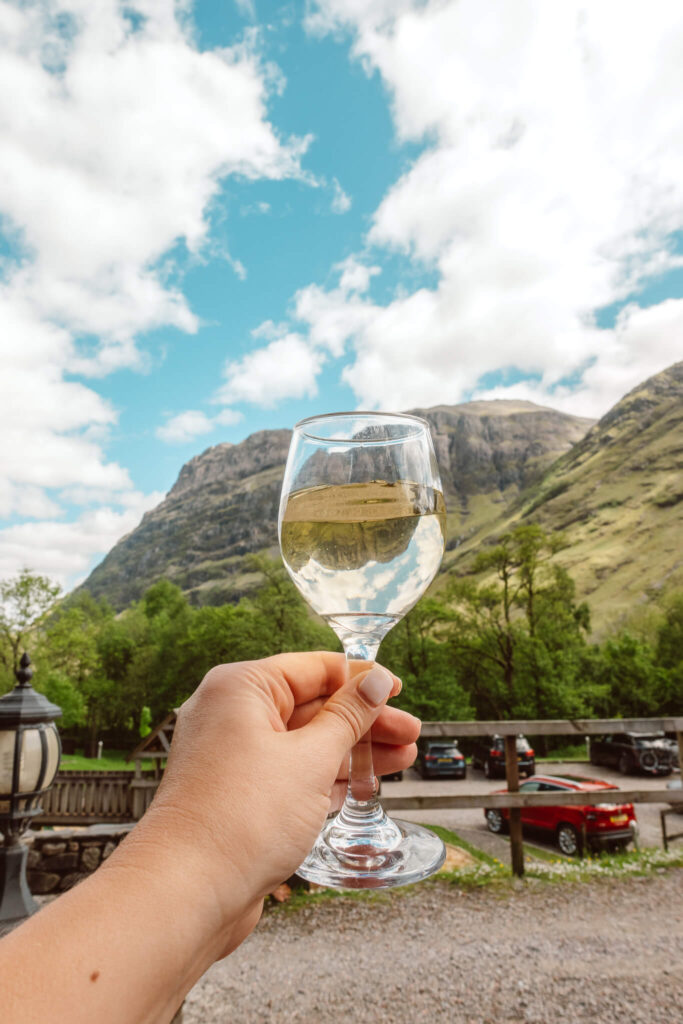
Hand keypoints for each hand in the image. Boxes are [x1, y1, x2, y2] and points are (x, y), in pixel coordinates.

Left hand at [131, 652, 418, 954]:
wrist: (186, 893)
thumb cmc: (239, 818)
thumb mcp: (311, 758)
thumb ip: (348, 717)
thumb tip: (375, 682)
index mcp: (241, 688)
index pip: (313, 668)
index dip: (360, 679)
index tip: (397, 690)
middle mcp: (232, 715)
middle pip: (313, 706)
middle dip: (364, 721)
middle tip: (408, 731)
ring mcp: (233, 757)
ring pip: (305, 742)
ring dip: (353, 751)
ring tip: (401, 759)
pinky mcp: (239, 795)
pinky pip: (291, 773)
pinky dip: (327, 777)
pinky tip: (364, 785)